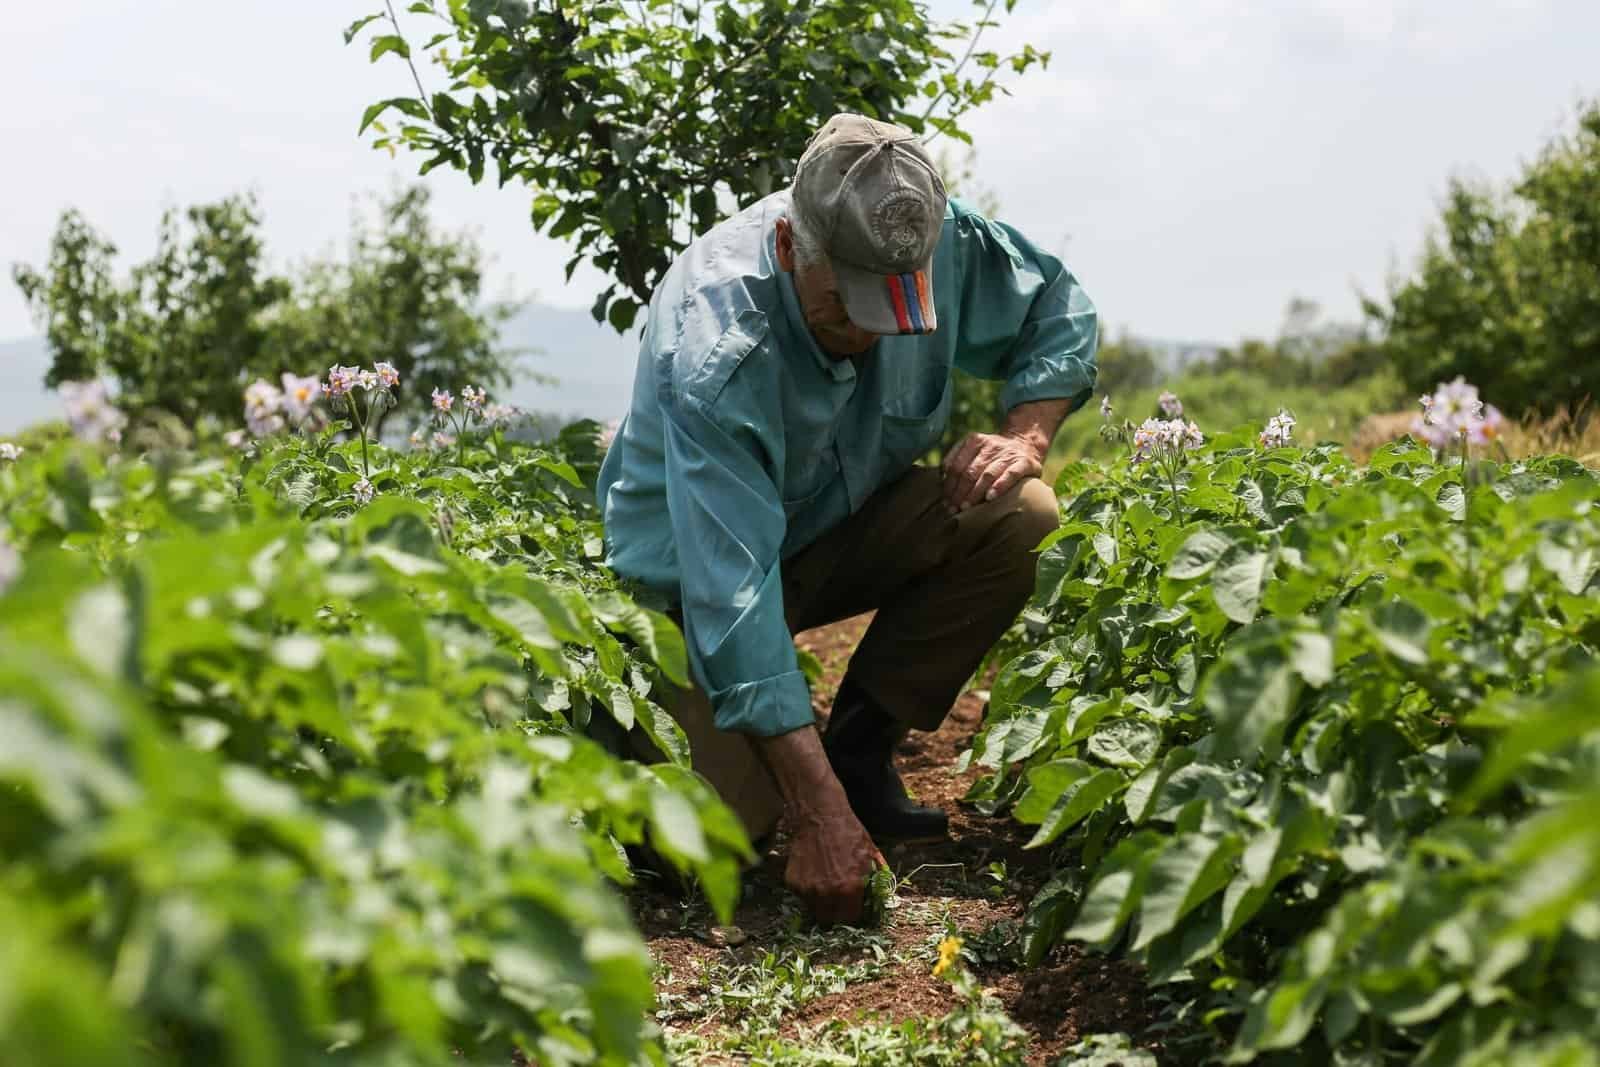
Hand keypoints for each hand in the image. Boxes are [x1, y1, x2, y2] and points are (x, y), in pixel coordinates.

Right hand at [754, 726, 885, 924]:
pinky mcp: (793, 882)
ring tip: (825, 882)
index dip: (853, 912)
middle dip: (835, 912)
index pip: (851, 918)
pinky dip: (807, 889)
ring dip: (820, 902)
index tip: (852, 906)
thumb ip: (875, 877)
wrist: (819, 814)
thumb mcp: (869, 854)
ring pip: (814, 909)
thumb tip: (879, 894)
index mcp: (850, 888)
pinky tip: (813, 872)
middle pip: (830, 919)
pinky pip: (801, 895)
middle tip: (838, 898)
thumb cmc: (848, 831)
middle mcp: (828, 893)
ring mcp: (808, 889)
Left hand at [941, 431, 1043, 512]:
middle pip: (969, 472)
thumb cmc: (992, 455)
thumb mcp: (973, 451)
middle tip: (954, 509)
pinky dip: (999, 486)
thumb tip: (941, 481)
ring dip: (975, 493)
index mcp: (973, 441)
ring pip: (987, 474)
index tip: (945, 502)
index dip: (949, 486)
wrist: (1025, 443)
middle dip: (959, 493)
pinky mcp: (1024, 462)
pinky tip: (990, 498)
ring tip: (967, 507)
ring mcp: (1007, 453)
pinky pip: (1010, 474)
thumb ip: (957, 461)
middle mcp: (990, 445)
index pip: (956, 466)